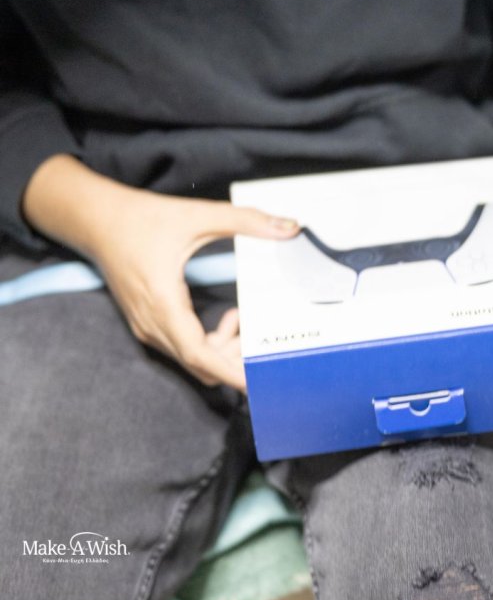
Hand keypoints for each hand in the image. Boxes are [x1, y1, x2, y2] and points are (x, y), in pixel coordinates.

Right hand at [22, 156, 297, 390]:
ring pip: (191, 359)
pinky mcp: (147, 324)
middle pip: (199, 363)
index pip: (199, 356)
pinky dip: (208, 342)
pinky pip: (182, 348)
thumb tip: (290, 227)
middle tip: (263, 340)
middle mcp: (152, 324)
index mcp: (164, 304)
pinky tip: (227, 318)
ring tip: (243, 320)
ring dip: (223, 349)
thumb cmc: (142, 219)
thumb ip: (246, 221)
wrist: (96, 220)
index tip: (255, 384)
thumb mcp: (198, 215)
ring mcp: (147, 327)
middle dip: (235, 359)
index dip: (229, 373)